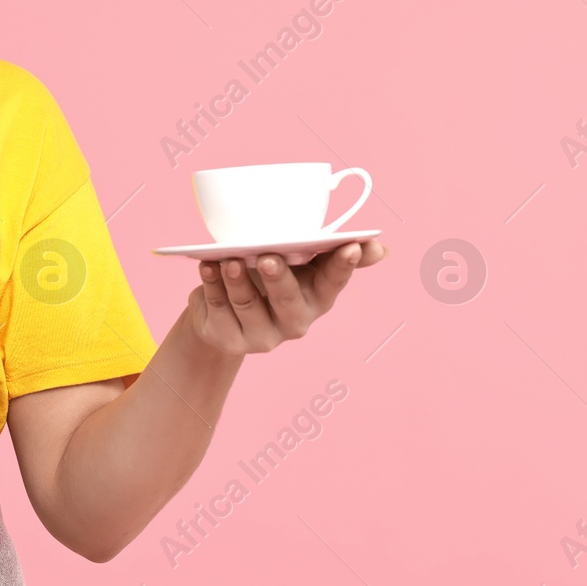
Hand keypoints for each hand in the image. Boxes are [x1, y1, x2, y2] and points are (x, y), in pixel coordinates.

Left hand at [186, 239, 388, 354]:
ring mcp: (262, 335)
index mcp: (316, 299)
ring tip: (228, 259)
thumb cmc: (269, 280)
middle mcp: (294, 322)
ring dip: (237, 280)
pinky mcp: (230, 339)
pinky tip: (207, 267)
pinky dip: (212, 286)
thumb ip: (330, 253)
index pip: (334, 283)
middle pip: (288, 301)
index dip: (343, 267)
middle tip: (268, 256)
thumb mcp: (299, 266)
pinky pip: (219, 309)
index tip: (351, 246)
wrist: (225, 314)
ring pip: (248, 305)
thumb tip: (379, 247)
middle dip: (279, 279)